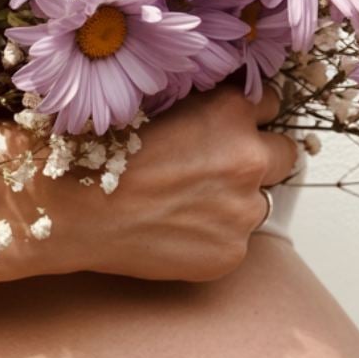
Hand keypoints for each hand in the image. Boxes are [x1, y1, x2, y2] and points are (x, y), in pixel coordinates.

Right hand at [52, 85, 299, 282]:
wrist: (74, 211)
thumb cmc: (100, 155)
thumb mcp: (154, 104)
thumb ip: (199, 106)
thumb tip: (218, 106)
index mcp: (230, 112)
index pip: (271, 105)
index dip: (250, 117)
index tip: (234, 128)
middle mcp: (248, 159)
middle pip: (285, 155)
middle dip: (261, 159)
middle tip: (220, 170)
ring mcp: (244, 211)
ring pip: (261, 202)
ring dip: (237, 202)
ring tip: (187, 205)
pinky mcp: (231, 253)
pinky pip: (236, 242)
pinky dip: (214, 238)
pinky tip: (177, 232)